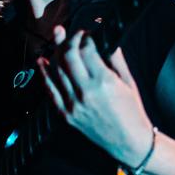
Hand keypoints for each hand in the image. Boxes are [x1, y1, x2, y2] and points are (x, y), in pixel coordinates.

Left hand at [38, 25, 153, 162]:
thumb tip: (107, 38)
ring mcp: (73, 104)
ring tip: (56, 38)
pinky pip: (50, 90)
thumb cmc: (132, 111)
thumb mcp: (128, 81)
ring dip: (55, 51)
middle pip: (68, 56)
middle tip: (70, 32)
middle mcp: (86, 92)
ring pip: (56, 70)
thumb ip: (115, 58)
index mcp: (104, 82)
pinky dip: (44, 74)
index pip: (86, 49)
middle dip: (67, 39)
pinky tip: (42, 61)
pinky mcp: (66, 114)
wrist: (129, 142)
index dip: (85, 36)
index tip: (87, 33)